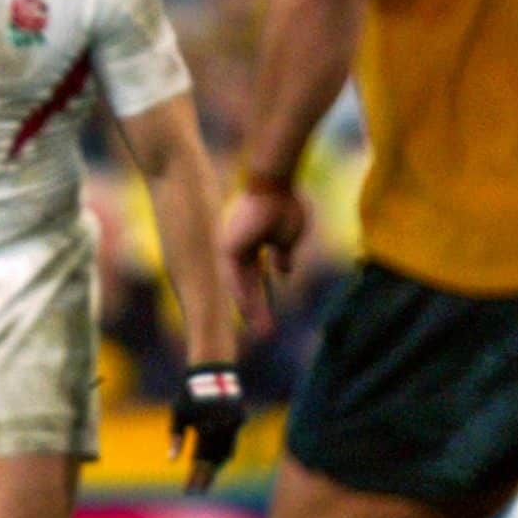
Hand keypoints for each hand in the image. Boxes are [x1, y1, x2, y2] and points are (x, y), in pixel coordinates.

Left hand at [170, 364, 245, 492]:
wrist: (212, 373)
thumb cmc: (190, 394)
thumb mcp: (178, 415)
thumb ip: (176, 438)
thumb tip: (172, 460)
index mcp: (206, 429)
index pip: (200, 461)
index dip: (195, 478)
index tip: (189, 491)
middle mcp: (223, 429)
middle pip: (215, 462)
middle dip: (205, 477)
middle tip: (197, 491)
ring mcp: (234, 425)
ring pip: (227, 453)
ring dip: (216, 466)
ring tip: (205, 478)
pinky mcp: (240, 419)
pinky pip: (231, 441)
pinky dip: (224, 452)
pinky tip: (216, 460)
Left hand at [218, 180, 308, 338]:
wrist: (274, 183)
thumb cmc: (283, 204)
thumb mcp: (288, 236)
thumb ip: (283, 255)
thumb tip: (283, 272)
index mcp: (253, 246)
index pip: (256, 279)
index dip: (262, 298)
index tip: (268, 318)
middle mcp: (239, 249)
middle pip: (248, 287)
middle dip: (257, 311)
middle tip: (265, 334)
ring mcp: (231, 247)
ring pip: (239, 285)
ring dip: (250, 308)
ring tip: (260, 331)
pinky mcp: (228, 246)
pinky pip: (234, 276)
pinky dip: (240, 293)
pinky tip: (246, 311)